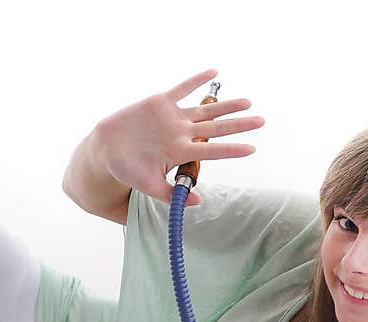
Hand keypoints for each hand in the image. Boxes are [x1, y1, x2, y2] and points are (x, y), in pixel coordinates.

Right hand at [95, 67, 264, 204]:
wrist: (106, 151)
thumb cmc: (127, 171)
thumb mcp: (149, 186)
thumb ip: (172, 194)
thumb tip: (196, 202)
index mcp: (180, 153)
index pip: (213, 151)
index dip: (232, 149)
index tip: (252, 149)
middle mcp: (181, 134)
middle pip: (216, 128)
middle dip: (239, 124)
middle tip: (261, 121)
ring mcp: (173, 118)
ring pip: (205, 109)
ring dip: (226, 105)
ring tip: (247, 102)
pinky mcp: (160, 103)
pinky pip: (182, 88)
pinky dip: (197, 80)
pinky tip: (213, 72)